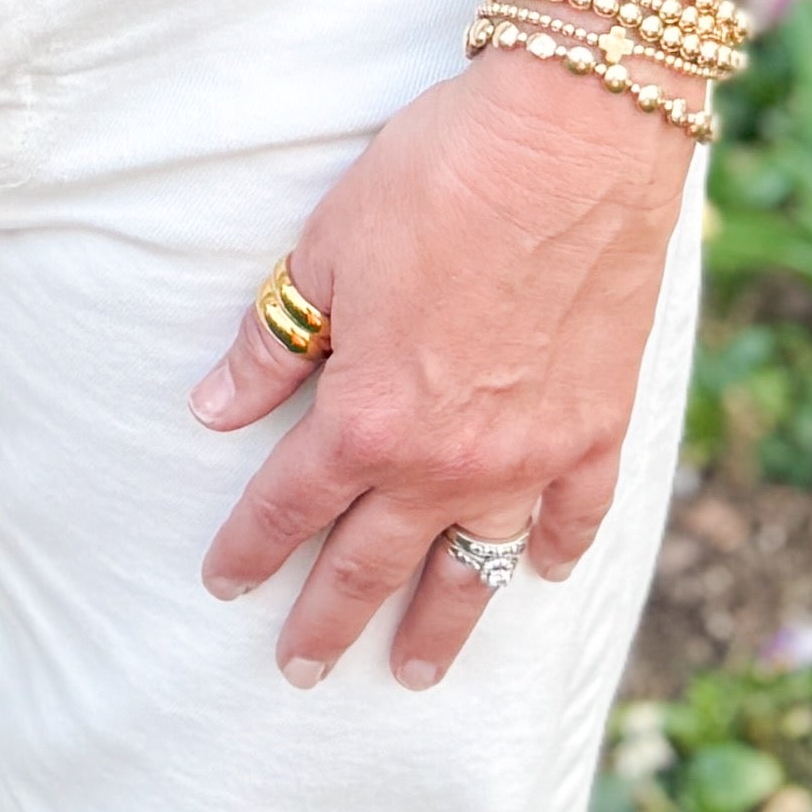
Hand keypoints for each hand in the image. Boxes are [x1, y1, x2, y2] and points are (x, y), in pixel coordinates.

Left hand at [190, 49, 690, 687]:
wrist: (571, 141)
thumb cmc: (438, 176)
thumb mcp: (329, 246)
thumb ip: (274, 342)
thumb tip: (215, 409)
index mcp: (368, 417)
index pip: (290, 504)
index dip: (250, 548)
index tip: (222, 584)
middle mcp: (446, 460)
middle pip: (374, 563)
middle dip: (329, 620)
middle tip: (300, 669)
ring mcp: (529, 454)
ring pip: (475, 569)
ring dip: (441, 625)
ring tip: (415, 671)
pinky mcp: (597, 428)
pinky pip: (574, 515)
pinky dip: (556, 550)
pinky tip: (541, 570)